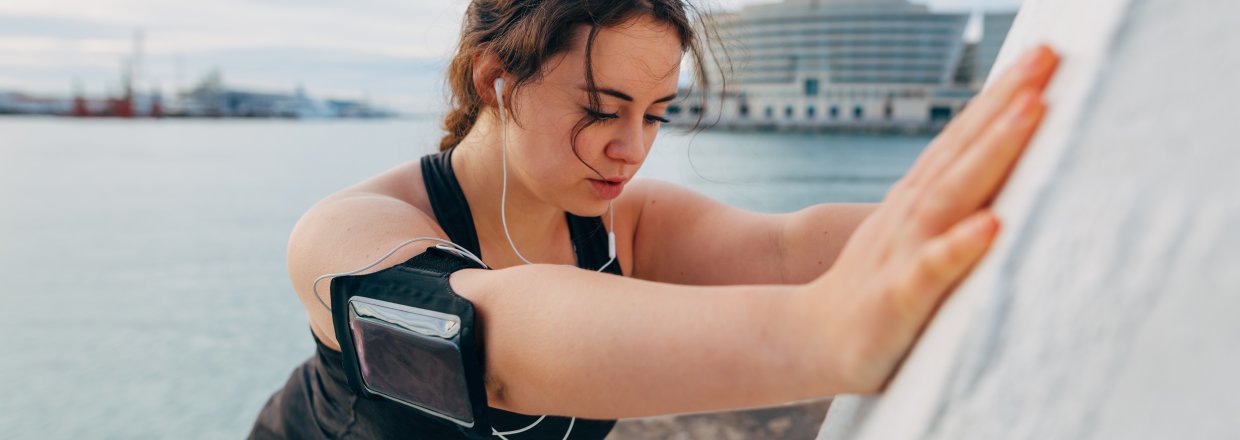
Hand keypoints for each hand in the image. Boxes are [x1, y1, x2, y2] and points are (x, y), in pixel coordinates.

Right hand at [805, 45, 1060, 392]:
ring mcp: (902, 254)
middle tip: (1045, 57)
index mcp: (916, 203)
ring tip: (1031, 110)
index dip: (998, 96)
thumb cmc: (876, 294)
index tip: (1041, 55)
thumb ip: (951, 209)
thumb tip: (1005, 185)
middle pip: (961, 151)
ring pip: (950, 196)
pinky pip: (931, 270)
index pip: (961, 139)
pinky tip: (991, 225)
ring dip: (992, 151)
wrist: (808, 340)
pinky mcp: (899, 298)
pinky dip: (959, 245)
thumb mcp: (912, 241)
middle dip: (1004, 103)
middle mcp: (910, 217)